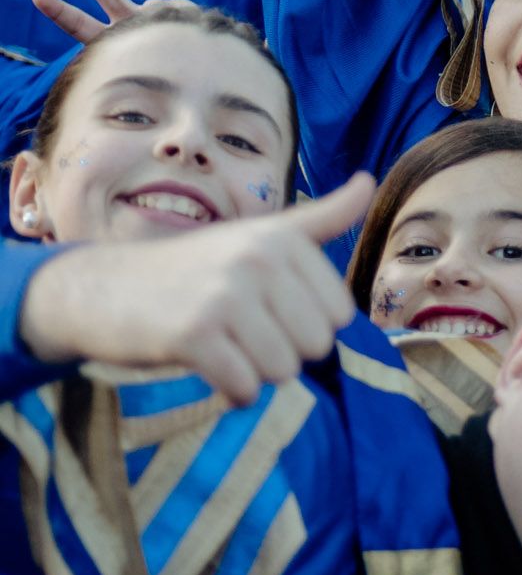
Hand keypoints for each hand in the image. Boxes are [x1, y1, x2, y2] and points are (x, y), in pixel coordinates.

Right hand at [17, 174, 375, 404]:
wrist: (99, 287)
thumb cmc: (193, 266)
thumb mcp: (258, 235)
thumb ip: (320, 218)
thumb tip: (368, 182)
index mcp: (283, 239)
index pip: (340, 313)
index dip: (307, 324)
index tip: (270, 311)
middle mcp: (258, 261)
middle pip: (317, 345)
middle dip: (285, 352)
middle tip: (242, 333)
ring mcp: (224, 296)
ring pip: (284, 371)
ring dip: (257, 373)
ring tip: (227, 349)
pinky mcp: (192, 335)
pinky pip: (246, 387)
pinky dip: (234, 392)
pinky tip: (214, 372)